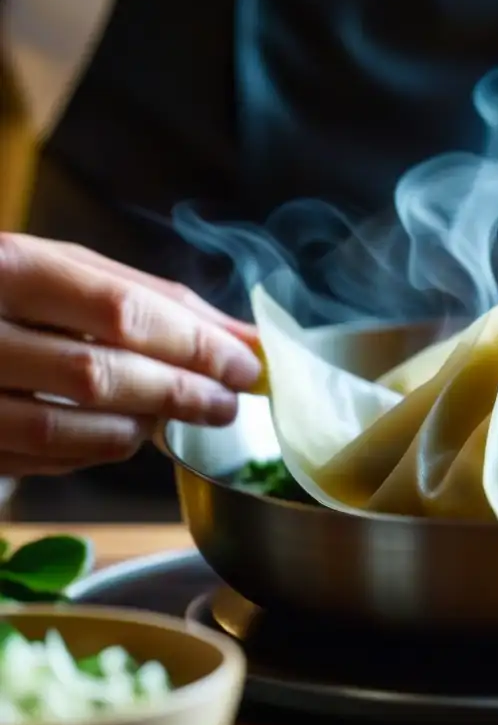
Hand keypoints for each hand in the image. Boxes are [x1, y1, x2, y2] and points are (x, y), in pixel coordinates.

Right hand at [0, 233, 261, 475]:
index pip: (121, 312)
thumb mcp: (69, 270)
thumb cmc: (6, 287)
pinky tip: (120, 435)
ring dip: (136, 429)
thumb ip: (156, 300)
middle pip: (98, 374)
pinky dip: (90, 452)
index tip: (247, 365)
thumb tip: (245, 339)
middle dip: (179, 393)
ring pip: (64, 428)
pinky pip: (36, 459)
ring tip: (173, 417)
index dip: (194, 345)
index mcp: (7, 266)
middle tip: (225, 404)